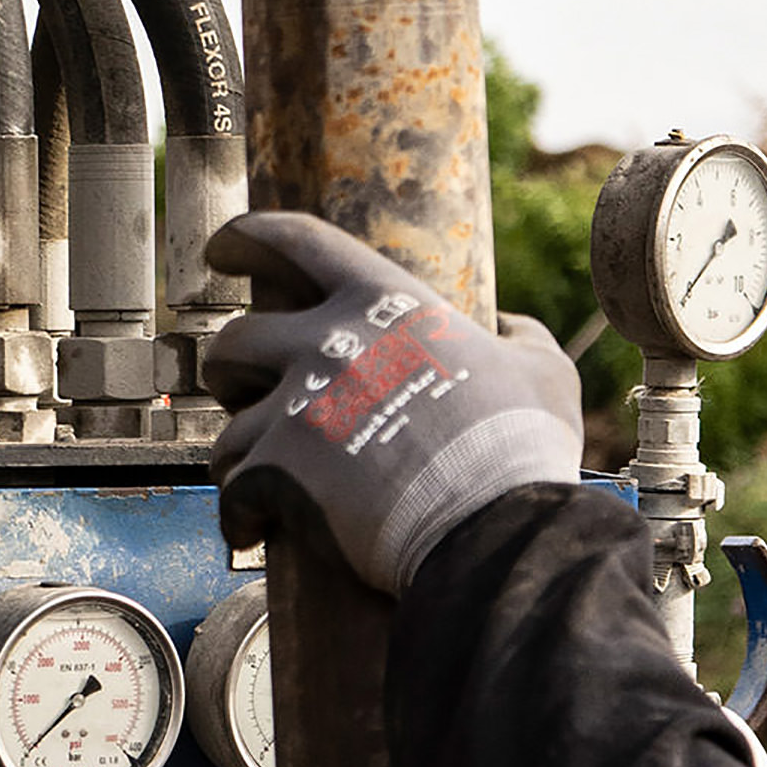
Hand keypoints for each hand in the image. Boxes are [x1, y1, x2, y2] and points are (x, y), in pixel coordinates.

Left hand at [202, 212, 582, 593]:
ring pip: (227, 427)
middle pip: (235, 340)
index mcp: (383, 303)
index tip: (223, 248)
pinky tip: (255, 529)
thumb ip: (520, 337)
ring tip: (259, 478)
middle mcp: (328, 344)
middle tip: (244, 392)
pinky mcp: (277, 472)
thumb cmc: (520, 452)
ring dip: (240, 452)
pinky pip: (232, 491)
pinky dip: (240, 515)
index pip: (295, 240)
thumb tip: (508, 327)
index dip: (246, 237)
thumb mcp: (543, 373)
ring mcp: (298, 407)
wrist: (494, 528)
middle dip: (230, 368)